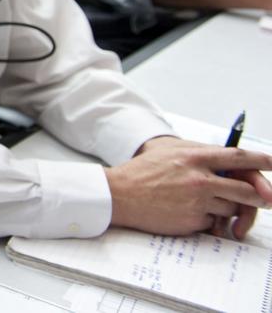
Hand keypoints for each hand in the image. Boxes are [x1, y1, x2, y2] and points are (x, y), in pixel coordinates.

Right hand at [107, 138, 271, 236]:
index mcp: (194, 157)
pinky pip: (214, 223)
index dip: (262, 160)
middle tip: (266, 200)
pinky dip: (208, 221)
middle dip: (260, 197)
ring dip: (228, 209)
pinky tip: (188, 213)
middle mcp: (199, 178)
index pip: (238, 157)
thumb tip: (229, 163)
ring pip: (232, 208)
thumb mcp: (170, 153)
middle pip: (246, 189)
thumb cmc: (142, 171)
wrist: (119, 194)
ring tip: (206, 204)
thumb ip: (200, 155)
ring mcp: (197, 201)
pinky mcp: (192, 220)